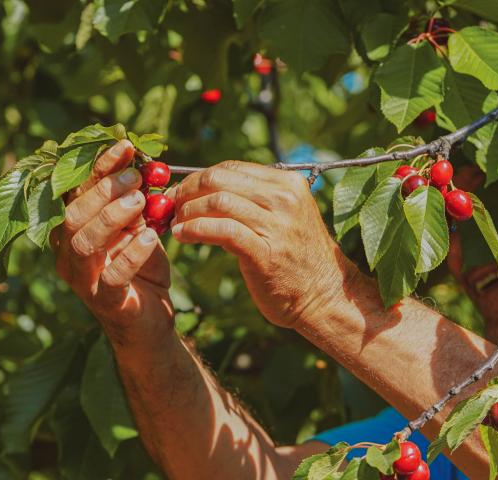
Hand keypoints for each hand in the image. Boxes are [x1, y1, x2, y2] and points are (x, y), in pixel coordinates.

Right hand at [51, 140, 173, 347]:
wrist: (151, 320)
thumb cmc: (141, 269)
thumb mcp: (139, 230)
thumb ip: (136, 204)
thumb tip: (146, 165)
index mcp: (74, 230)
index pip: (77, 192)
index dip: (99, 167)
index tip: (126, 147)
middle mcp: (69, 253)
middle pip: (73, 215)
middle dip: (104, 191)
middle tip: (136, 178)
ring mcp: (84, 279)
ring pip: (84, 243)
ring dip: (112, 216)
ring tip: (141, 201)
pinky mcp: (107, 301)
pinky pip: (113, 276)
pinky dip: (131, 254)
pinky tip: (151, 238)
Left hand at [169, 161, 344, 328]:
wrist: (325, 296)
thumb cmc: (297, 258)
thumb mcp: (284, 217)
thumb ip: (254, 200)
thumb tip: (204, 191)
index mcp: (287, 184)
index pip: (231, 167)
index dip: (197, 177)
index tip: (180, 192)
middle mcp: (285, 198)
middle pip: (220, 178)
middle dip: (187, 190)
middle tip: (171, 206)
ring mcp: (277, 225)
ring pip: (218, 201)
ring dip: (187, 211)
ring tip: (176, 224)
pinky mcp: (266, 252)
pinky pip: (222, 230)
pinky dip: (195, 229)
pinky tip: (184, 235)